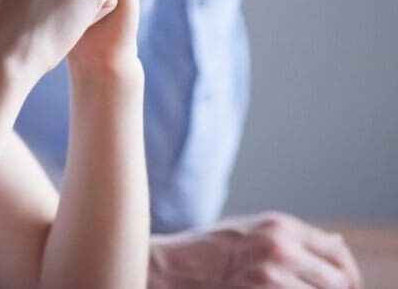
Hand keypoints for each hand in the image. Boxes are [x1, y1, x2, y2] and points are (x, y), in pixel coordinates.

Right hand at [149, 212, 363, 288]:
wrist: (162, 269)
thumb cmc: (202, 253)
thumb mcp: (248, 232)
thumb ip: (290, 239)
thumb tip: (338, 244)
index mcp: (279, 226)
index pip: (338, 255)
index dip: (346, 278)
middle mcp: (279, 247)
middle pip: (338, 282)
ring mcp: (270, 276)